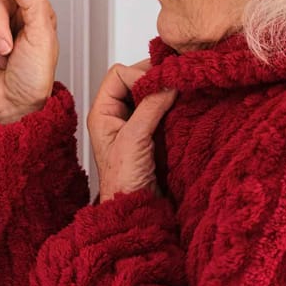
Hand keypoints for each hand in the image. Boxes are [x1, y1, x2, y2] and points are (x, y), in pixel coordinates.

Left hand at [87, 60, 177, 201]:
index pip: (118, 74)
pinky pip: (163, 110)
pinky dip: (173, 106)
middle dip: (154, 79)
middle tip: (174, 81)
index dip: (139, 74)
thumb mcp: (133, 140)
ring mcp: (135, 124)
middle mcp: (117, 116)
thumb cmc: (122, 184)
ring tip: (180, 94)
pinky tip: (182, 108)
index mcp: (102, 113)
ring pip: (150, 94)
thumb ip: (150, 108)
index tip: (159, 84)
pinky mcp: (152, 134)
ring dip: (165, 93)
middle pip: (135, 80)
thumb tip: (167, 83)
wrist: (135, 211)